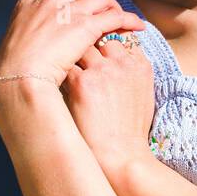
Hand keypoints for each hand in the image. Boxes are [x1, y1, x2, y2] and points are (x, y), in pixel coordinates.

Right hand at [0, 0, 145, 92]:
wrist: (17, 78)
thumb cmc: (13, 74)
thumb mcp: (14, 50)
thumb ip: (27, 43)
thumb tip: (34, 50)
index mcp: (28, 5)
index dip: (72, 0)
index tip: (78, 11)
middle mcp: (49, 1)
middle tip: (103, 12)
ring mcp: (68, 11)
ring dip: (113, 5)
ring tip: (121, 18)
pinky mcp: (85, 25)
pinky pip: (115, 15)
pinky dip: (128, 19)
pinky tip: (137, 26)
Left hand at [61, 32, 155, 180]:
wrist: (121, 156)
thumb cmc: (129, 131)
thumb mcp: (142, 96)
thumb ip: (129, 73)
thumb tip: (114, 63)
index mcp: (140, 65)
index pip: (119, 41)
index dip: (104, 49)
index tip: (96, 60)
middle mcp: (124, 63)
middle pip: (99, 39)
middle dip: (86, 47)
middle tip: (72, 60)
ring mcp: (103, 70)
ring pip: (79, 47)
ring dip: (70, 57)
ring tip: (62, 71)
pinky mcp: (82, 82)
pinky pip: (65, 65)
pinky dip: (59, 72)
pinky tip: (54, 82)